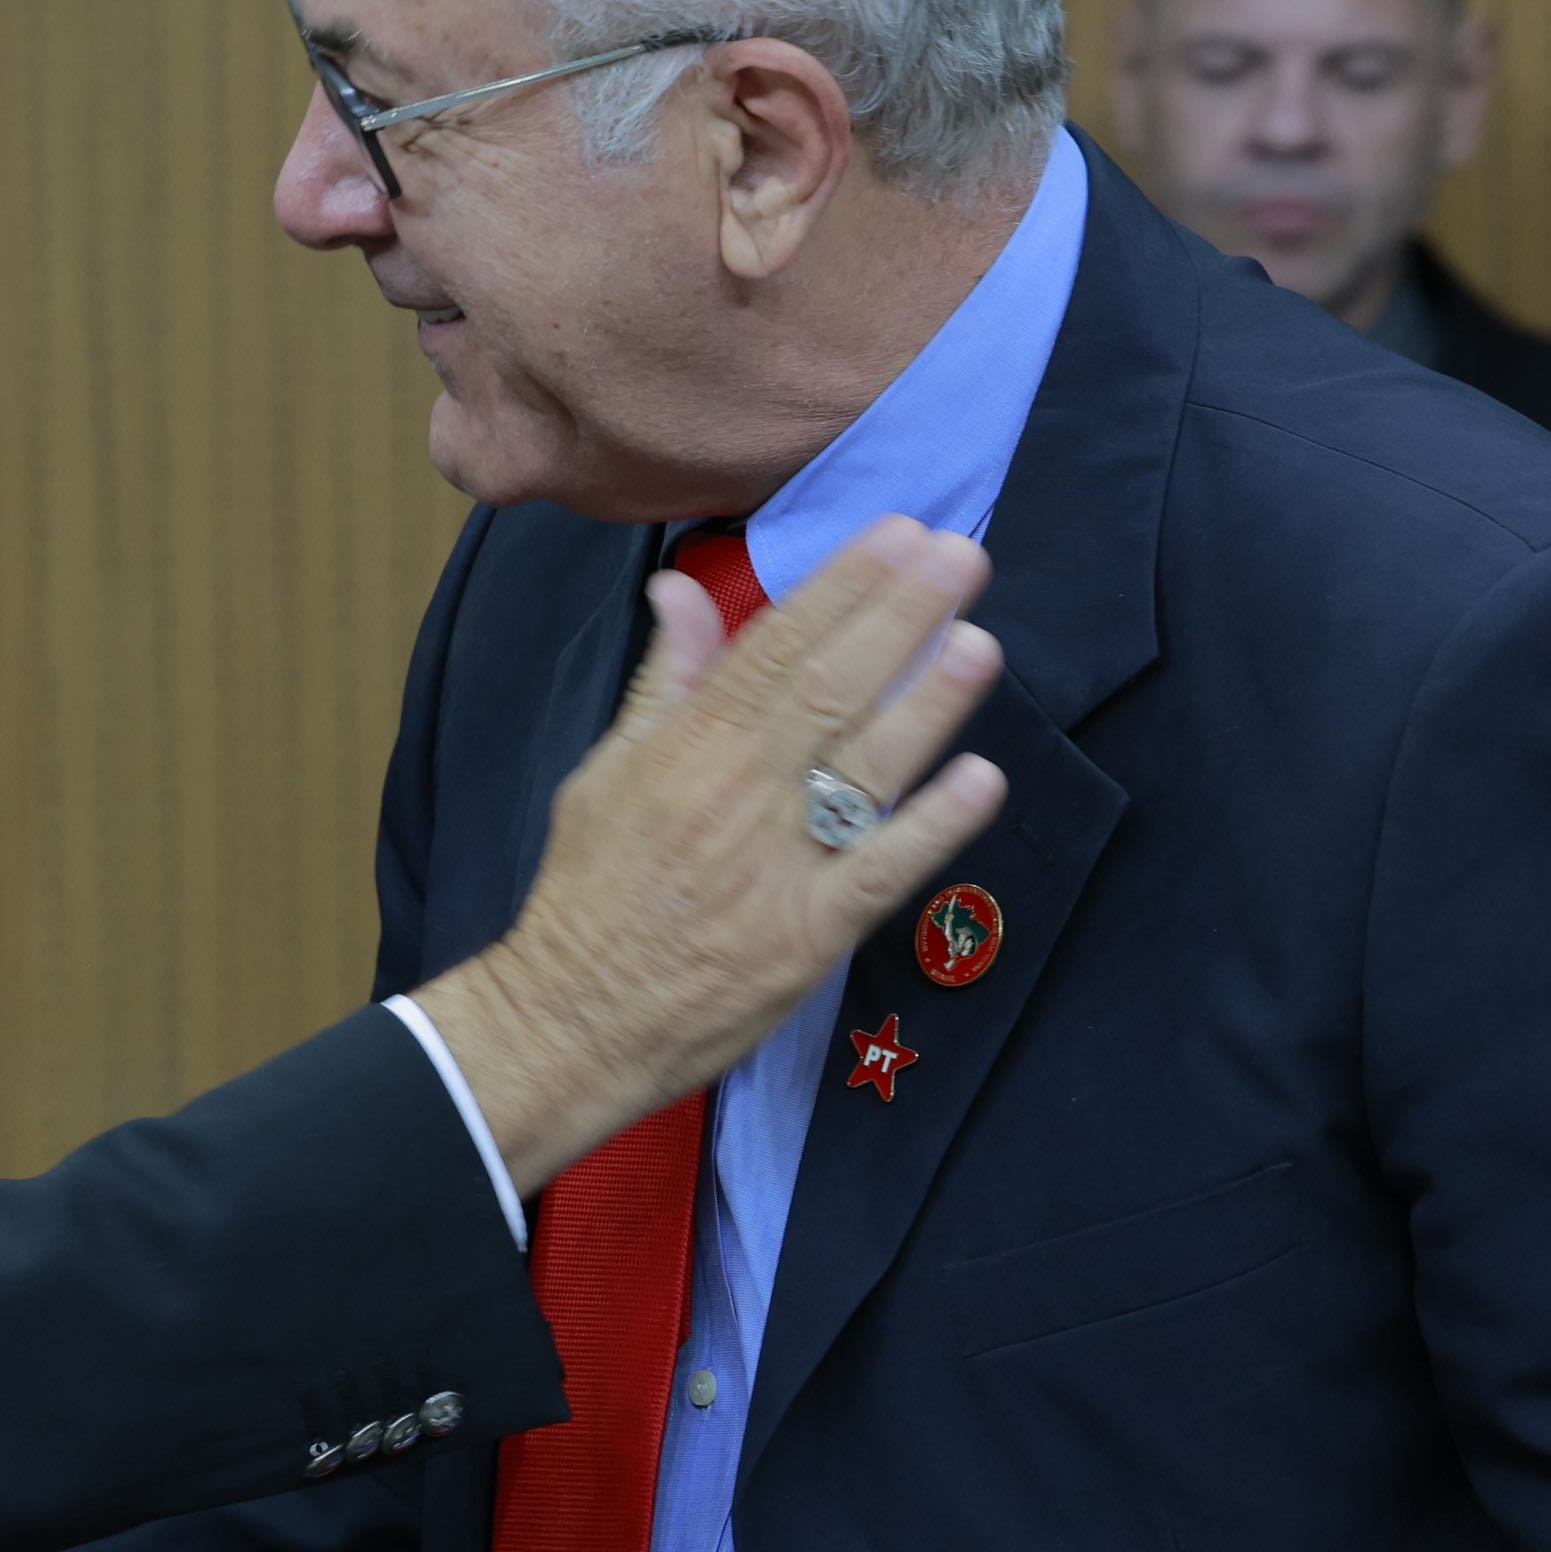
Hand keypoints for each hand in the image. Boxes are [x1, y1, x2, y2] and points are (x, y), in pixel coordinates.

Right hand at [414, 514, 1007, 1192]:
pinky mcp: (808, 934)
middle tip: (962, 556)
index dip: (840, 588)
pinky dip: (930, 825)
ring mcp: (775, 864)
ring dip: (927, 704)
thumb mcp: (605, 771)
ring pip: (862, 769)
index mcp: (683, 747)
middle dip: (899, 618)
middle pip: (827, 691)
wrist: (570, 1016)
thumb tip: (679, 589)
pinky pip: (880, 871)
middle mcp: (734, 793)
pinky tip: (980, 780)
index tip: (896, 535)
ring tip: (979, 643)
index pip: (772, 648)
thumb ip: (662, 682)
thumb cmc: (588, 893)